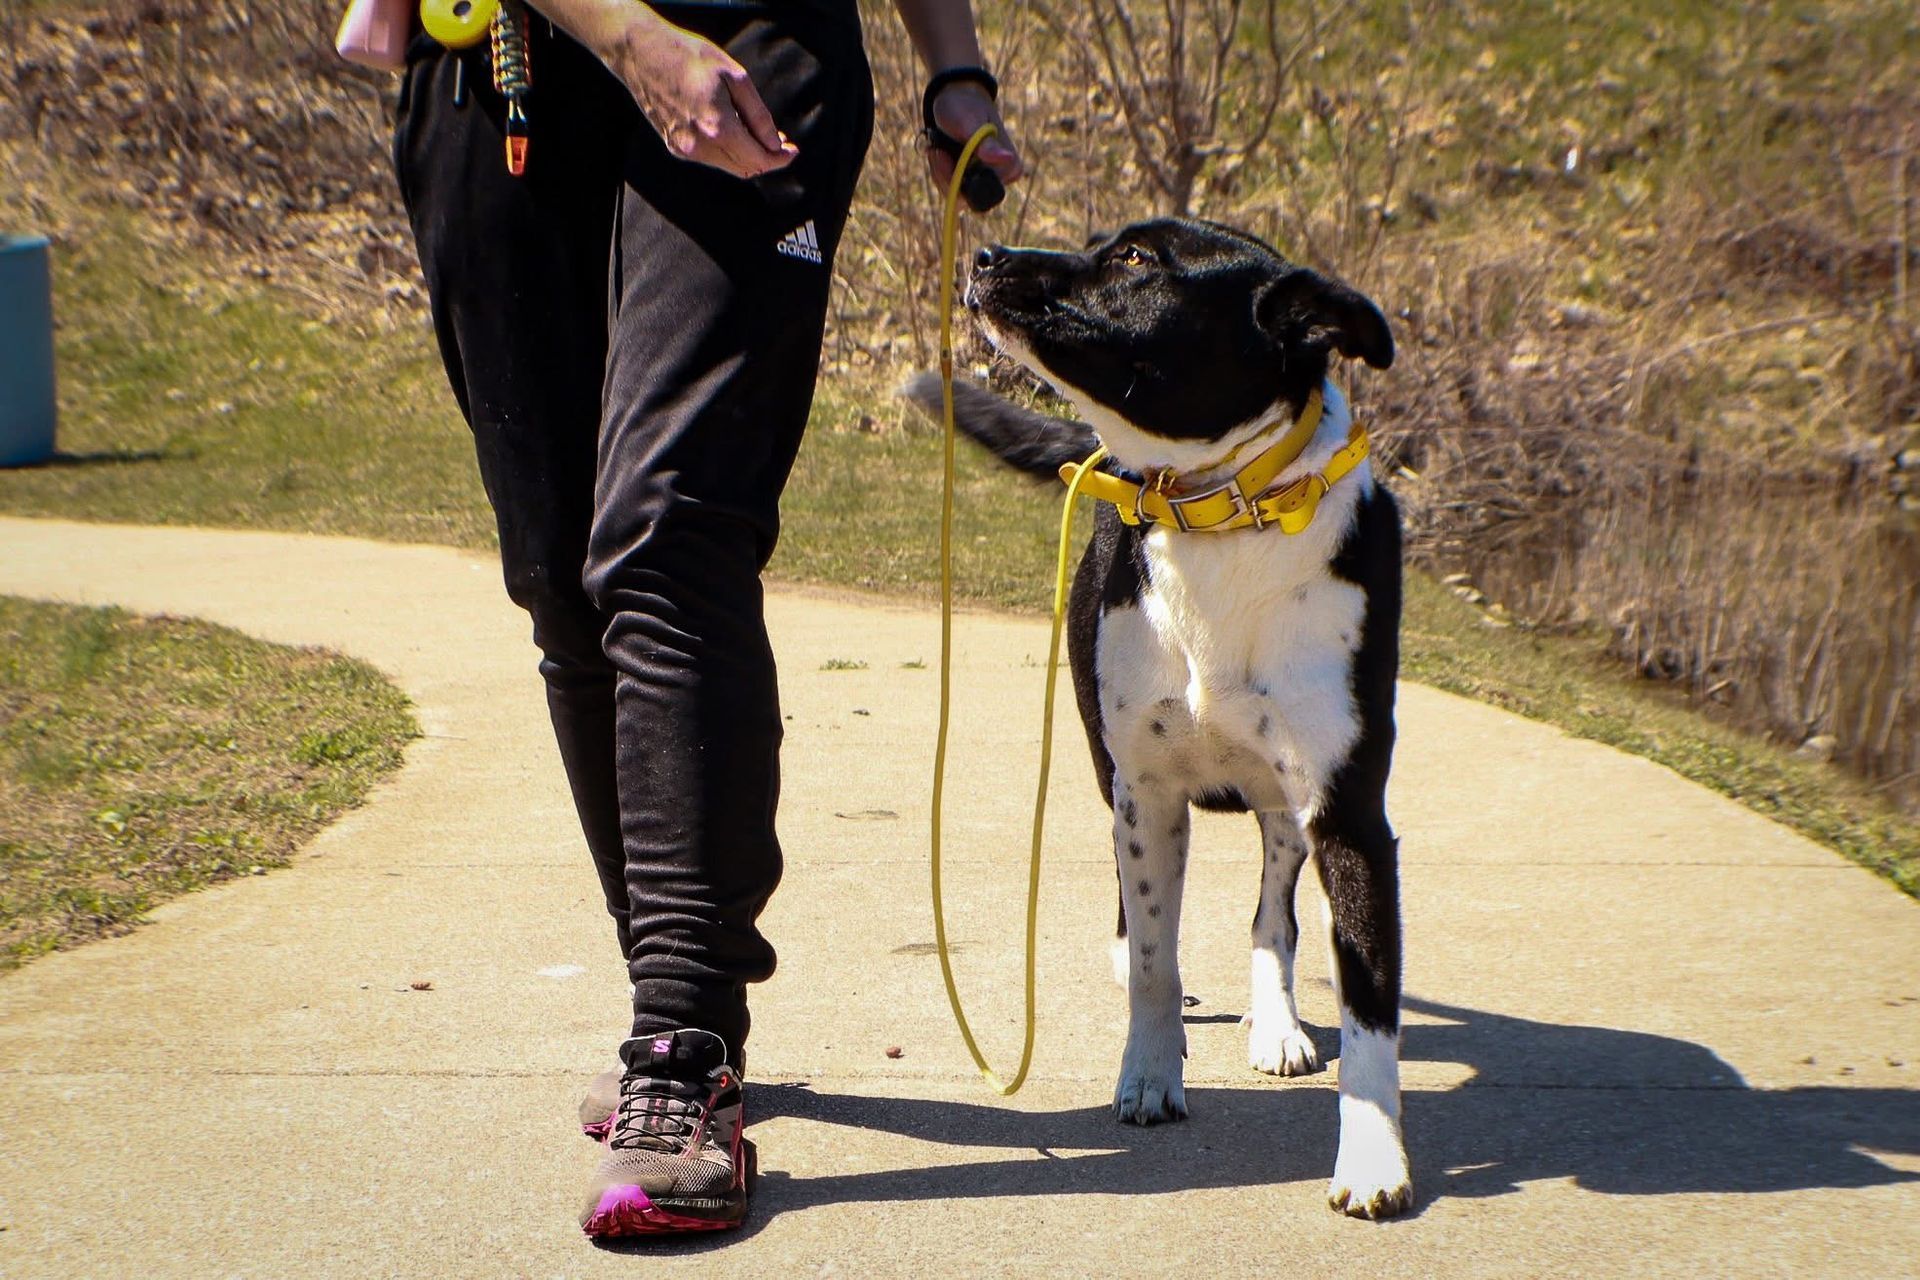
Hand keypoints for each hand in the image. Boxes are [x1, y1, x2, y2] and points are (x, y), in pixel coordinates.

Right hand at [604, 12, 796, 178]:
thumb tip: (774, 143)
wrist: (642, 54)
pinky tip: (733, 132)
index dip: (780, 159)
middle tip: (780, 143)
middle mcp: (699, 145)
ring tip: (757, 134)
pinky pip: (710, 159)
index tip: (792, 151)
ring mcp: (684, 149)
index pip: (758, 159)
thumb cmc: (689, 57)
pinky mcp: (674, 146)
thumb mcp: (734, 76)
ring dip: (747, 157)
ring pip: (727, 167)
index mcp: (717, 127)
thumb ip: (758, 114)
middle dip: (766, 159)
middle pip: (745, 169)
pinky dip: (727, 153)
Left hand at [927, 81, 1023, 192]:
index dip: (956, 177)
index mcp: (1010, 167)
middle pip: (966, 197)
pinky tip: (939, 152)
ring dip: (939, 171)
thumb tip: (1006, 159)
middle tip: (936, 149)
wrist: (955, 97)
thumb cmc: (965, 106)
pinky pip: (949, 189)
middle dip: (945, 175)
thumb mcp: (971, 122)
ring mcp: (985, 180)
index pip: (980, 192)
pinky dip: (939, 172)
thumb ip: (985, 143)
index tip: (941, 153)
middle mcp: (1001, 179)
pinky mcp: (971, 181)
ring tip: (937, 147)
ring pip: (954, 194)